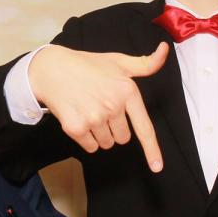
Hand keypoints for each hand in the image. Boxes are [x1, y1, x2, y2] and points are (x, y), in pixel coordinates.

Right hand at [28, 43, 169, 170]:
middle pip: (123, 138)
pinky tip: (79, 118)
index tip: (157, 167)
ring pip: (106, 143)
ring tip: (88, 110)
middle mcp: (112, 106)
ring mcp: (94, 118)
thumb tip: (165, 49)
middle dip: (114, 128)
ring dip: (99, 133)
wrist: (52, 69)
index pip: (144, 127)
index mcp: (127, 91)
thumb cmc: (87, 66)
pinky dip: (86, 138)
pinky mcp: (76, 128)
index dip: (152, 150)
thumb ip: (145, 63)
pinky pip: (90, 146)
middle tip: (100, 108)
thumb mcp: (118, 61)